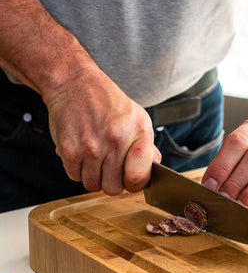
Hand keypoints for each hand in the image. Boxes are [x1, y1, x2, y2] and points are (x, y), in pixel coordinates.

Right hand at [45, 69, 160, 194]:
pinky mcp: (68, 150)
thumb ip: (148, 148)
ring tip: (96, 160)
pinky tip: (82, 155)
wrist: (75, 83)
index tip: (130, 177)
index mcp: (137, 135)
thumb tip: (154, 170)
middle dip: (113, 182)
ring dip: (94, 177)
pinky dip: (78, 170)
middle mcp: (114, 142)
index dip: (135, 183)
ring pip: (93, 185)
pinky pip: (75, 176)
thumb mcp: (139, 119)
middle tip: (110, 169)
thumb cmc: (109, 102)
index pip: (138, 178)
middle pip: (114, 189)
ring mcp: (90, 148)